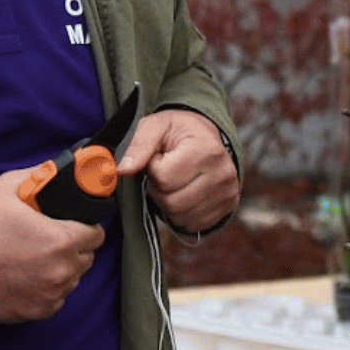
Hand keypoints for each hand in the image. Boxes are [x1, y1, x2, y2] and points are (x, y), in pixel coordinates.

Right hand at [0, 169, 104, 322]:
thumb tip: (57, 170)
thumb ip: (39, 177)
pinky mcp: (36, 313)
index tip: (73, 224)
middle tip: (48, 238)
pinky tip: (24, 277)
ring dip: (60, 269)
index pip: (97, 235)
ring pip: (71, 280)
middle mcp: (62, 271)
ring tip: (33, 258)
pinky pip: (54, 299)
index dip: (86, 226)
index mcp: (62, 240)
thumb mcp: (7, 189)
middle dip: (73, 247)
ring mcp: (50, 294)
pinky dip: (46, 290)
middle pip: (86, 258)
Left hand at [117, 109, 237, 234]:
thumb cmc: (179, 130)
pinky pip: (192, 223)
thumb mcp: (156, 126)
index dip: (153, 169)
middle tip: (165, 172)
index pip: (164, 178)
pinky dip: (181, 213)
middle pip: (172, 201)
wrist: (208, 135)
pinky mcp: (227, 207)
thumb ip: (138, 146)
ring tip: (174, 181)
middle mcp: (222, 174)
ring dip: (168, 202)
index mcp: (206, 150)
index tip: (160, 157)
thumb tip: (122, 171)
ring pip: (180, 216)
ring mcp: (227, 193)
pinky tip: (183, 193)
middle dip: (159, 189)